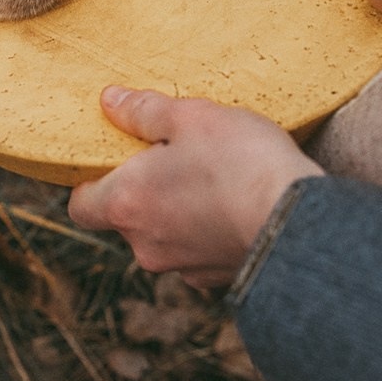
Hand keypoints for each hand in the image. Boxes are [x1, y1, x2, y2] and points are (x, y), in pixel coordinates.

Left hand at [68, 88, 322, 287]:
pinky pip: (201, 251)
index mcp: (125, 204)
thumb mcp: (192, 117)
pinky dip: (210, 231)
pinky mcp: (218, 279)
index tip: (115, 161)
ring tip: (215, 180)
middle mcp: (145, 245)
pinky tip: (237, 206)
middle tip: (176, 158)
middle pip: (126, 219)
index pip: (80, 206)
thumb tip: (110, 101)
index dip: (91, 183)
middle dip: (144, 192)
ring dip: (179, 212)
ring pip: (165, 236)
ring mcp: (182, 267)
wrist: (300, 222)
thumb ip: (144, 110)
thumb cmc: (241, 163)